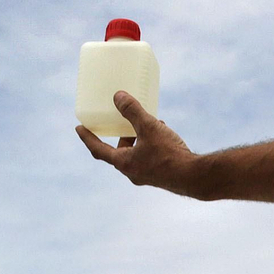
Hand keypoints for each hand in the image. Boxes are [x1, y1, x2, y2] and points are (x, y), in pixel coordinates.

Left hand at [77, 91, 200, 197]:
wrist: (193, 177)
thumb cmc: (169, 154)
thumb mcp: (149, 127)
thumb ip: (132, 111)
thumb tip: (117, 96)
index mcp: (124, 162)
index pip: (98, 149)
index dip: (87, 138)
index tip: (79, 128)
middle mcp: (132, 172)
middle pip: (118, 152)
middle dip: (119, 136)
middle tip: (119, 122)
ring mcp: (146, 176)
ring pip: (135, 154)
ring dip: (137, 139)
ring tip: (147, 124)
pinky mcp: (159, 176)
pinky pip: (148, 158)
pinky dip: (150, 145)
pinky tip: (163, 133)